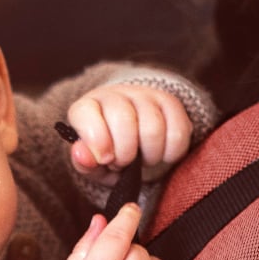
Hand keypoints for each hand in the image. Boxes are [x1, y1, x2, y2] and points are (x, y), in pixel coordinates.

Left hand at [65, 83, 192, 185]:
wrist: (135, 142)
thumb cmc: (109, 155)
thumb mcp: (92, 165)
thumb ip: (84, 162)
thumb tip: (81, 153)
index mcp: (88, 107)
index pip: (86, 114)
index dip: (97, 140)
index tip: (105, 159)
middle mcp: (116, 95)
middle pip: (123, 121)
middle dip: (125, 153)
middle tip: (123, 163)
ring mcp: (145, 95)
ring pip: (153, 128)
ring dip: (149, 156)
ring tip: (142, 160)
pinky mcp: (171, 103)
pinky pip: (177, 131)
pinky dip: (170, 153)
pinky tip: (161, 155)